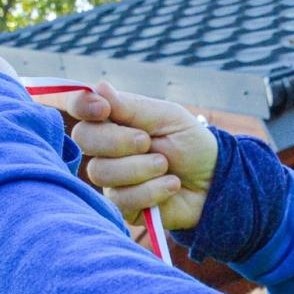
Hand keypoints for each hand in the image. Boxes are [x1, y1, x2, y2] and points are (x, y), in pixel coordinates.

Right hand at [64, 83, 218, 230]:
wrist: (214, 182)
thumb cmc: (190, 144)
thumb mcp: (167, 117)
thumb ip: (132, 107)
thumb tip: (98, 87)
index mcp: (114, 119)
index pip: (79, 107)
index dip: (81, 105)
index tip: (103, 109)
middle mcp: (105, 147)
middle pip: (83, 138)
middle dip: (118, 140)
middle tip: (148, 142)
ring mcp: (110, 177)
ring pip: (101, 171)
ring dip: (139, 168)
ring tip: (165, 166)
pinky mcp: (121, 205)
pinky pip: (120, 199)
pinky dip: (151, 190)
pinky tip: (170, 185)